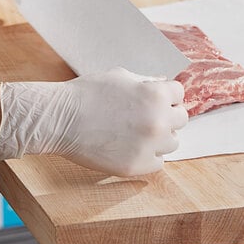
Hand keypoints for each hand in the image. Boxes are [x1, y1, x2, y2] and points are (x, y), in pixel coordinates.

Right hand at [0, 68, 188, 176]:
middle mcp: (158, 121)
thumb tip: (164, 84)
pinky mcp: (137, 166)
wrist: (61, 119)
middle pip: (181, 119)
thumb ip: (147, 81)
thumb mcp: (121, 76)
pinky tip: (132, 146)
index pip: (180, 94)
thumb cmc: (88, 93)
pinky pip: (158, 162)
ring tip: (138, 132)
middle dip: (167, 114)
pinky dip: (149, 155)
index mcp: (156, 95)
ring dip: (160, 137)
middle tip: (147, 116)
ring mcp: (149, 146)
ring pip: (172, 142)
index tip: (156, 99)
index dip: (167, 95)